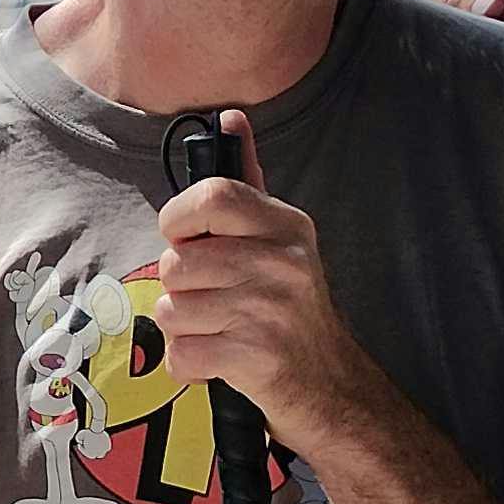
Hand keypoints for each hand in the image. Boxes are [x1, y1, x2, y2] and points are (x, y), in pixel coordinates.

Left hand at [152, 119, 377, 450]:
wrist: (331, 385)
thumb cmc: (289, 306)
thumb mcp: (279, 237)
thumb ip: (247, 183)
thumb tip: (228, 117)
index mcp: (286, 225)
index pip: (210, 196)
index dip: (179, 220)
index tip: (186, 239)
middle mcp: (283, 263)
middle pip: (177, 263)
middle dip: (181, 287)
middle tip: (216, 299)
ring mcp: (270, 312)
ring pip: (172, 310)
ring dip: (185, 328)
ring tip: (222, 329)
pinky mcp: (255, 359)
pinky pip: (180, 355)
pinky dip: (190, 366)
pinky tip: (221, 360)